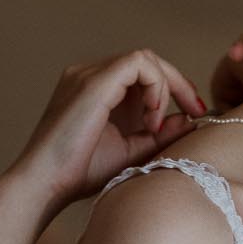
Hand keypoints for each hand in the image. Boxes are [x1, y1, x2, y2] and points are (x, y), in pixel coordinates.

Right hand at [8, 50, 205, 220]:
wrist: (46, 184)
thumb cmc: (81, 172)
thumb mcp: (132, 150)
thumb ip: (159, 134)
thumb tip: (188, 118)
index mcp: (97, 89)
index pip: (142, 72)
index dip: (173, 87)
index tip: (193, 113)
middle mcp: (89, 74)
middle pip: (146, 61)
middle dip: (178, 84)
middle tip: (196, 111)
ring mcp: (88, 74)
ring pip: (144, 58)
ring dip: (164, 87)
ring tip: (155, 125)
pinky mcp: (94, 81)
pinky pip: (138, 63)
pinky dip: (155, 85)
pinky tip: (151, 116)